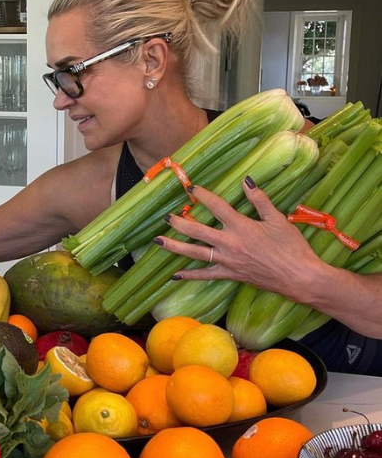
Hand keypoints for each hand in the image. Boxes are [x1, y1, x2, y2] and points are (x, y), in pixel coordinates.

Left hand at [156, 177, 323, 301]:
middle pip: (197, 231)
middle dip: (179, 223)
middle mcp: (229, 243)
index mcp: (241, 226)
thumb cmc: (291, 247)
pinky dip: (190, 275)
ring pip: (195, 253)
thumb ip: (260, 200)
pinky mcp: (230, 275)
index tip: (191, 188)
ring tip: (159, 242)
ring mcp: (227, 261)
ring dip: (175, 247)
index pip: (216, 207)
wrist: (298, 276)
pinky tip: (175, 275)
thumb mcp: (277, 219)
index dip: (203, 196)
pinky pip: (206, 276)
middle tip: (166, 217)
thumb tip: (247, 181)